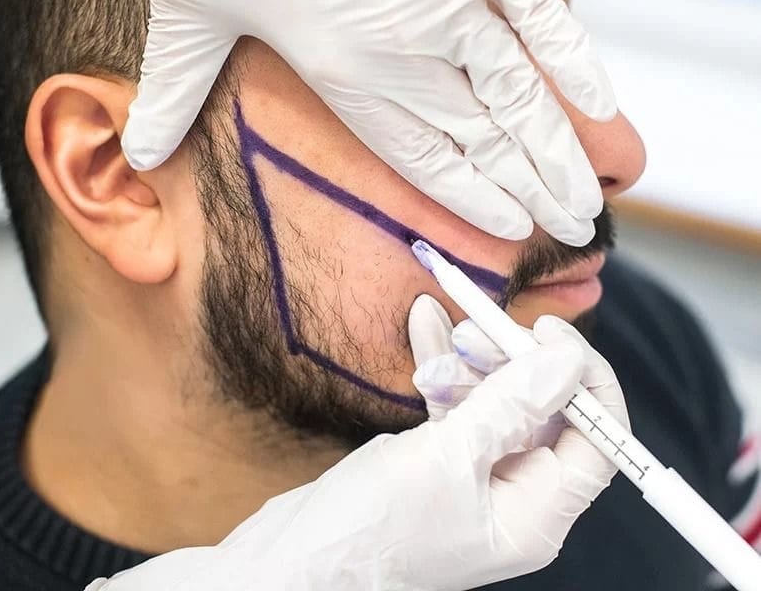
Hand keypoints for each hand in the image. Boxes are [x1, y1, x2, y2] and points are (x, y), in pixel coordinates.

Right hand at [85, 296, 624, 590]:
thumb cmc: (368, 533)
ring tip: (445, 328)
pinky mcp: (437, 462)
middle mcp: (512, 498)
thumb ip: (508, 406)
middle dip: (514, 363)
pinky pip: (455, 407)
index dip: (586, 383)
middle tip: (483, 326)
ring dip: (472, 361)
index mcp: (533, 516)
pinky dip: (442, 370)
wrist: (293, 561)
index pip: (595, 444)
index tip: (554, 335)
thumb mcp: (445, 459)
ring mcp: (473, 478)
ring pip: (495, 402)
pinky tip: (427, 329)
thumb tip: (565, 363)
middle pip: (542, 414)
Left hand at [122, 0, 615, 245]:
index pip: (420, 156)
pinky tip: (601, 104)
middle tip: (574, 231)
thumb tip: (139, 155)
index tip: (510, 231)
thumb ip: (174, 89)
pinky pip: (539, 15)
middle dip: (531, 189)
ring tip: (594, 197)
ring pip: (520, 95)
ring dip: (561, 148)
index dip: (470, 198)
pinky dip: (573, 59)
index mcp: (342, 72)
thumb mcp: (186, 4)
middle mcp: (405, 51)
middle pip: (483, 138)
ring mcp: (450, 1)